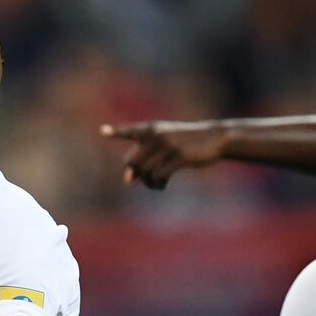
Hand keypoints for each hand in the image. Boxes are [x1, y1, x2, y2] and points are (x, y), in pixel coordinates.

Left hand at [100, 120, 229, 188]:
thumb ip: (144, 159)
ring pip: (146, 172)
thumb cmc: (185, 143)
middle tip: (148, 179)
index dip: (116, 132)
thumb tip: (128, 181)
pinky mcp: (179, 157)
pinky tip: (162, 185)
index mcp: (151, 130)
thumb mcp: (164, 146)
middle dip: (137, 175)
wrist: (214, 138)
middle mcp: (157, 136)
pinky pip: (160, 176)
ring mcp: (168, 146)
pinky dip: (158, 185)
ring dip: (149, 183)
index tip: (102, 131)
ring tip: (157, 184)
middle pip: (132, 162)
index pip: (130, 131)